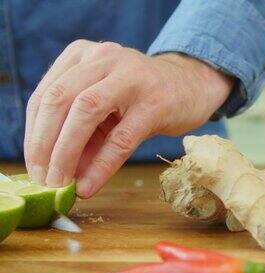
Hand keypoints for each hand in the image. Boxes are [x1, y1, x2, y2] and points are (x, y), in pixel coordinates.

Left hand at [24, 40, 233, 197]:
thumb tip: (55, 172)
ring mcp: (131, 77)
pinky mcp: (154, 103)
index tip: (32, 165)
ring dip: (65, 154)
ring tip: (60, 184)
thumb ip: (81, 131)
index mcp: (84, 54)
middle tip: (42, 178)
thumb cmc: (142, 96)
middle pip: (59, 99)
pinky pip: (120, 139)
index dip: (33, 133)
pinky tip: (89, 187)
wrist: (192, 85)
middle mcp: (104, 58)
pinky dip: (101, 167)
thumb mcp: (107, 104)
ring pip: (84, 113)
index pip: (45, 94)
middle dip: (43, 144)